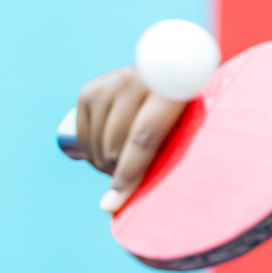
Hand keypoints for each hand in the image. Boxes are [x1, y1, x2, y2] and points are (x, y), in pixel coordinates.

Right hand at [74, 65, 186, 211]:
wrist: (174, 67)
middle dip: (118, 172)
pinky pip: (82, 136)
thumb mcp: (190, 124)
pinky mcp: (90, 91)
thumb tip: (131, 200)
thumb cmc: (187, 110)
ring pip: (97, 144)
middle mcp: (136, 83)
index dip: (128, 174)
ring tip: (121, 161)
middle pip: (115, 146)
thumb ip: (172, 151)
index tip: (113, 205)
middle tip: (130, 176)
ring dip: (104, 163)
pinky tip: (104, 150)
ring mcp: (110, 84)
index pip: (143, 139)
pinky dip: (91, 152)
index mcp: (170, 92)